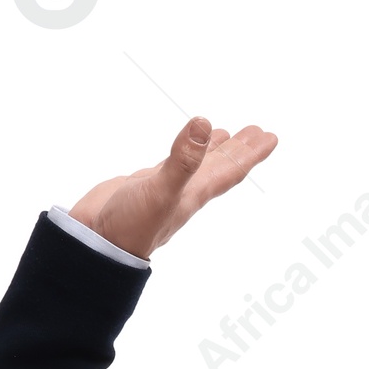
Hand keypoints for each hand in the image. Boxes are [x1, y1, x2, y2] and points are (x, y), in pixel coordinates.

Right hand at [69, 113, 277, 258]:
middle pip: (220, 166)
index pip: (230, 170)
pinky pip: (174, 164)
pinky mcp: (145, 184)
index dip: (250, 154)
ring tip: (225, 134)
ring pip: (198, 164)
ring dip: (214, 150)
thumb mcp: (161, 191)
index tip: (271, 137)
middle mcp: (185, 191)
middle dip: (239, 149)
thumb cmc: (130, 227)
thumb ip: (183, 160)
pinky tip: (185, 147)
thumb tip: (205, 123)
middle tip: (258, 132)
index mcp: (194, 194)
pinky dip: (184, 153)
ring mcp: (166, 188)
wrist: (97, 245)